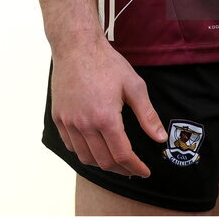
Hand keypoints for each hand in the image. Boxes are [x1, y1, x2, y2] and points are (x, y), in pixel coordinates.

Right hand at [50, 36, 167, 176]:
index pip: (122, 155)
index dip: (135, 167)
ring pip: (85, 157)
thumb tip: (160, 138)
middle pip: (103, 161)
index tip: (144, 171)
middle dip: (121, 169)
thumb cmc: (106, 63)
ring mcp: (69, 122)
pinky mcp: (58, 118)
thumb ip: (147, 115)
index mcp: (105, 117)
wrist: (76, 46)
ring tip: (115, 160)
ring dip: (102, 164)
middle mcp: (85, 124)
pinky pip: (70, 146)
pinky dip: (84, 152)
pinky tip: (94, 147)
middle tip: (132, 167)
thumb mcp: (133, 85)